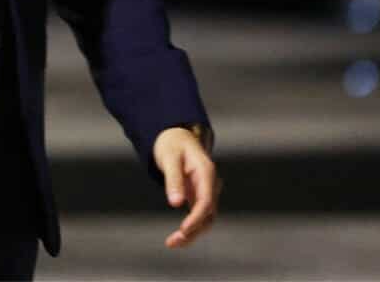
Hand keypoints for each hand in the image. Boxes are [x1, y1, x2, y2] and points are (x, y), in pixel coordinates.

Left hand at [153, 126, 220, 248]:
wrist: (176, 136)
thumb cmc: (172, 145)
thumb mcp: (169, 158)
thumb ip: (173, 180)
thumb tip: (175, 203)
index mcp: (206, 172)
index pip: (206, 200)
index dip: (196, 217)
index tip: (184, 229)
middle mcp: (210, 184)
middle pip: (208, 214)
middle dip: (194, 230)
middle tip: (174, 241)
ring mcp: (206, 191)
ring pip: (206, 219)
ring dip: (192, 233)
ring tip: (172, 243)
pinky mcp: (199, 196)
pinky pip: (199, 216)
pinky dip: (190, 228)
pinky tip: (177, 237)